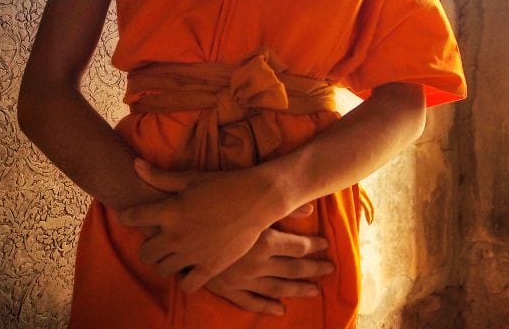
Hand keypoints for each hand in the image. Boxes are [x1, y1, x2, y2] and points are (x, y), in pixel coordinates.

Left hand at [116, 159, 288, 292]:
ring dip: (165, 262)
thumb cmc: (223, 184)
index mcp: (169, 211)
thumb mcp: (190, 178)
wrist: (257, 198)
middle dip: (149, 247)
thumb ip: (160, 176)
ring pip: (162, 270)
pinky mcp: (210, 267)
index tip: (132, 216)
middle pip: (144, 254)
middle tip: (160, 240)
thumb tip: (134, 164)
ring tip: (176, 253)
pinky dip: (186, 278)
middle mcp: (176, 235)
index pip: (132, 217)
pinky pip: (186, 285)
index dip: (128, 216)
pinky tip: (192, 266)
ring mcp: (192, 254)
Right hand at [205, 205, 334, 315]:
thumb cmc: (213, 206)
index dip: (314, 245)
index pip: (299, 246)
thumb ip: (282, 205)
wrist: (178, 227)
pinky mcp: (226, 289)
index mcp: (264, 240)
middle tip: (330, 269)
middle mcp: (257, 263)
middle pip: (294, 268)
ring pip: (277, 288)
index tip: (325, 244)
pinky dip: (267, 307)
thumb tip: (310, 205)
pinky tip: (280, 309)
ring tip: (314, 290)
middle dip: (314, 269)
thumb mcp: (247, 199)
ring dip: (298, 289)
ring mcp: (242, 279)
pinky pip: (251, 302)